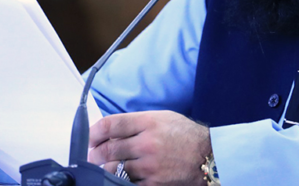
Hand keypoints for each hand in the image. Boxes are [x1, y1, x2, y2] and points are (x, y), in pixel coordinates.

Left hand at [89, 110, 209, 185]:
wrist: (209, 157)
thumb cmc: (185, 135)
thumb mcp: (163, 118)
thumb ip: (138, 123)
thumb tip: (112, 131)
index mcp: (149, 122)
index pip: (112, 124)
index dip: (94, 132)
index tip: (89, 137)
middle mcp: (147, 143)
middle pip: (109, 148)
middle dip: (95, 153)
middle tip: (91, 156)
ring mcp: (149, 165)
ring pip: (114, 168)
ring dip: (105, 168)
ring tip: (103, 167)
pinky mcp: (153, 183)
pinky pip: (128, 182)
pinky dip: (121, 180)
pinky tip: (120, 177)